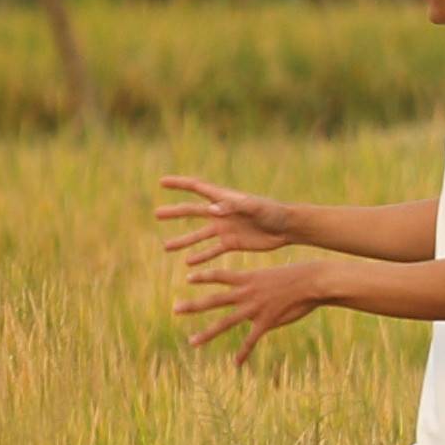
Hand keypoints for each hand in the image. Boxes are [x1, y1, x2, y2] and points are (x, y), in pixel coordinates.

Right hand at [157, 174, 293, 262]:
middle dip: (175, 212)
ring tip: (166, 247)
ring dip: (183, 240)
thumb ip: (234, 207)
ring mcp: (225, 228)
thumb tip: (211, 209)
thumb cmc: (274, 212)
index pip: (198, 187)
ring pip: (198, 235)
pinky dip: (201, 256)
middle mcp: (222, 212)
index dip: (180, 184)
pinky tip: (189, 263)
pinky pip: (212, 250)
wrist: (288, 228)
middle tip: (156, 213)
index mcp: (225, 198)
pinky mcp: (232, 243)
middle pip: (193, 211)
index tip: (162, 181)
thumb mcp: (255, 208)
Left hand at [177, 249, 333, 363]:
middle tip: (175, 309)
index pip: (219, 276)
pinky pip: (251, 340)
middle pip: (214, 300)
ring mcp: (254, 309)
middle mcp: (246, 293)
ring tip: (192, 342)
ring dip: (207, 334)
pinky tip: (235, 364)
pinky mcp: (266, 322)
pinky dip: (243, 353)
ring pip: (226, 323)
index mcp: (248, 279)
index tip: (188, 277)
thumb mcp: (272, 276)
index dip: (203, 276)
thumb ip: (258, 289)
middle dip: (193, 306)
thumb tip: (250, 299)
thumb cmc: (297, 276)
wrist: (313, 282)